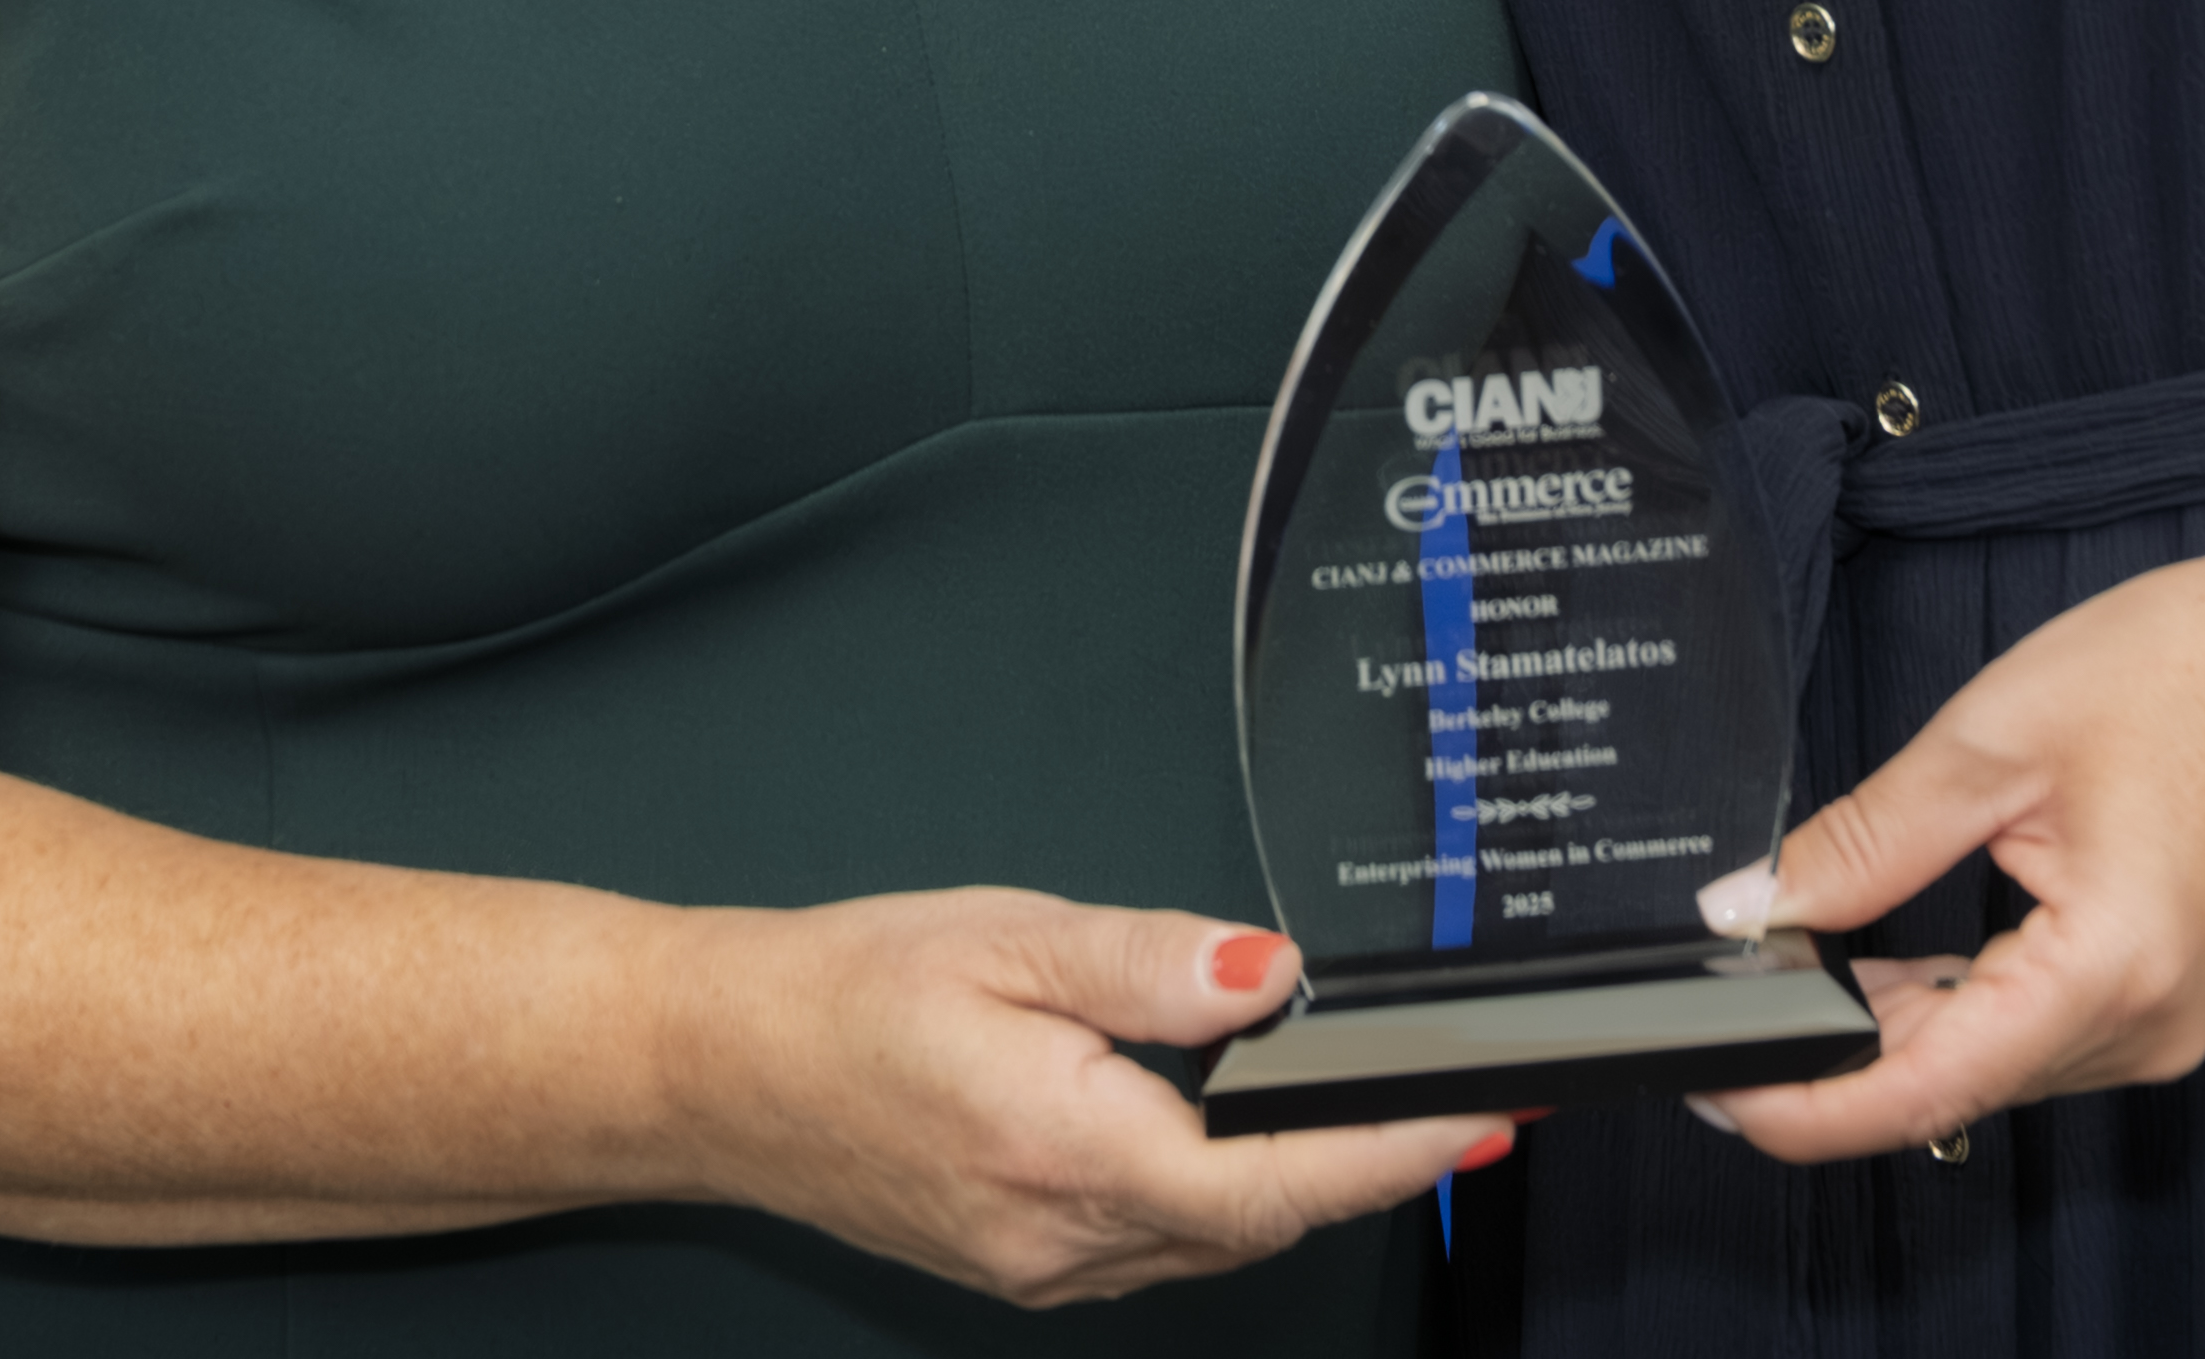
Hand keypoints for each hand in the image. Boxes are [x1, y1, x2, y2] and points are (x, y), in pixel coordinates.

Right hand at [673, 892, 1503, 1307]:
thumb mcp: (1007, 937)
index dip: (1392, 1155)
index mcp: (1065, 1148)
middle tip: (1466, 1102)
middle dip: (1372, 1164)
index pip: (1272, 1180)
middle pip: (1260, 1221)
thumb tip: (1270, 973)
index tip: (1481, 1119)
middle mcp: (1061, 1236)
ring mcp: (1043, 1266)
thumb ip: (1151, 962)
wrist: (722, 1069)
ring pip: (1216, 1243)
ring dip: (1301, 1183)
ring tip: (1386, 1113)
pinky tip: (1246, 1140)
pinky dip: (1226, 1197)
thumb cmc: (846, 993)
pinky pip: (1162, 1246)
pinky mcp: (1027, 1265)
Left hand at [1685, 532, 2204, 1166]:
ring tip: (1789, 968)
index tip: (1716, 1090)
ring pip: (1982, 1066)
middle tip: (1721, 1004)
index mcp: (2111, 969)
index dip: (1805, 1107)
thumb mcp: (1993, 739)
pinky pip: (2023, 1034)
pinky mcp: (2154, 998)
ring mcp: (2158, 1021)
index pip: (1925, 1090)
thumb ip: (1863, 841)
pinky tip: (1877, 969)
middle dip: (1826, 1060)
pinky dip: (1944, 1008)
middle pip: (1949, 1086)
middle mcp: (2145, 1026)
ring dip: (1882, 1031)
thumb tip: (1751, 908)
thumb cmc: (2191, 670)